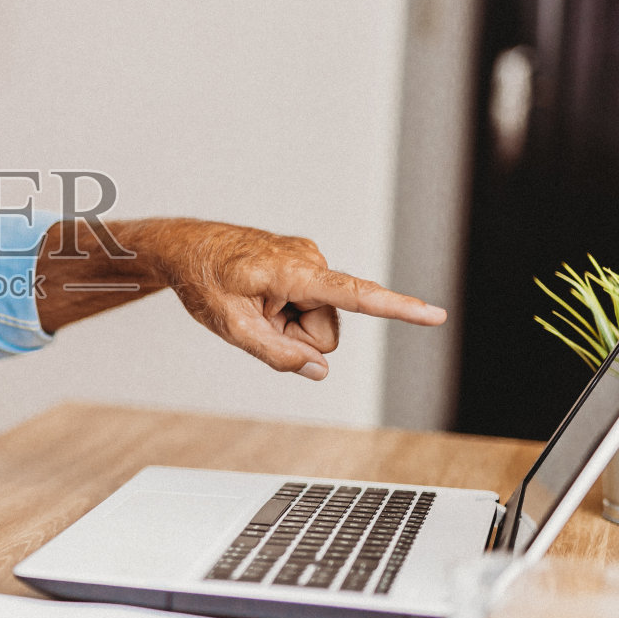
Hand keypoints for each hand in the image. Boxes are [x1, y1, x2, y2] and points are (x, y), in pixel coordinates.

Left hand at [155, 222, 444, 379]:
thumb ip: (276, 354)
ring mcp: (307, 260)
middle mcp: (309, 260)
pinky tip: (259, 298)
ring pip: (318, 322)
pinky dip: (285, 312)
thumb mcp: (231, 327)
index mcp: (293, 271)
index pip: (355, 295)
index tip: (434, 314)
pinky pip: (308, 306)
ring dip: (288, 326)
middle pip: (327, 331)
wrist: (184, 247)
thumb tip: (319, 370)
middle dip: (296, 338)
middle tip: (255, 320)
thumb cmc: (203, 281)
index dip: (398, 309)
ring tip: (255, 307)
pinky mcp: (303, 265)